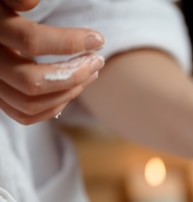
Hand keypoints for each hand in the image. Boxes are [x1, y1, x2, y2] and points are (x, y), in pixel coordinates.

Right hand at [0, 0, 104, 124]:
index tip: (98, 39)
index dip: (70, 42)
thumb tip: (32, 1)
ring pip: (29, 103)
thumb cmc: (4, 8)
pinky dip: (54, 107)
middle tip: (98, 60)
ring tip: (92, 73)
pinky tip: (74, 89)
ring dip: (68, 92)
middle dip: (73, 74)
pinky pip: (24, 115)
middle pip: (32, 81)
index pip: (30, 41)